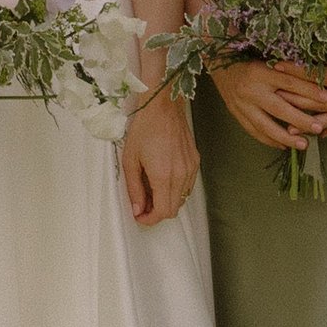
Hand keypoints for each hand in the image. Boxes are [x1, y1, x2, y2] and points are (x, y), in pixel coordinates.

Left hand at [121, 85, 199, 225]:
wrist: (162, 107)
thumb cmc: (144, 129)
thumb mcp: (130, 160)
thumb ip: (134, 188)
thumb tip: (138, 209)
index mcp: (163, 176)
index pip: (163, 212)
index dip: (150, 220)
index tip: (140, 216)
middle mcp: (181, 175)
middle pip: (173, 209)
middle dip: (157, 213)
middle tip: (143, 205)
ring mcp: (191, 168)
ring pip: (182, 199)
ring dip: (167, 200)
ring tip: (151, 189)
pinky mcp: (195, 161)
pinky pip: (187, 185)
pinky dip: (175, 189)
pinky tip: (163, 178)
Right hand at [209, 60, 326, 150]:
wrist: (218, 60)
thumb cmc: (248, 56)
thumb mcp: (268, 58)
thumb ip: (288, 70)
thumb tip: (317, 80)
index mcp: (261, 71)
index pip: (289, 82)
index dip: (308, 90)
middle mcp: (251, 88)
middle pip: (279, 107)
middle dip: (300, 120)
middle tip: (319, 128)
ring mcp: (241, 103)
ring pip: (265, 125)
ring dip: (285, 137)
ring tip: (304, 145)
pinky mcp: (235, 112)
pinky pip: (253, 130)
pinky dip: (268, 140)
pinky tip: (283, 145)